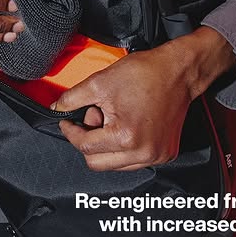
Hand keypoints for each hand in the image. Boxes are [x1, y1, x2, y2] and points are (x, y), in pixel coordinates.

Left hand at [52, 27, 235, 171]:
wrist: (179, 71)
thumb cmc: (144, 73)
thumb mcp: (100, 82)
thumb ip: (72, 99)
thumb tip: (56, 110)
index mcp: (125, 138)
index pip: (84, 146)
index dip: (71, 131)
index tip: (68, 121)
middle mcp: (143, 154)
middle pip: (96, 163)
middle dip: (89, 140)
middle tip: (96, 116)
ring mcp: (156, 157)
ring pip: (114, 165)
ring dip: (106, 146)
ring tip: (113, 119)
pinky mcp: (165, 154)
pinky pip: (133, 161)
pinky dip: (124, 148)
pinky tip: (128, 125)